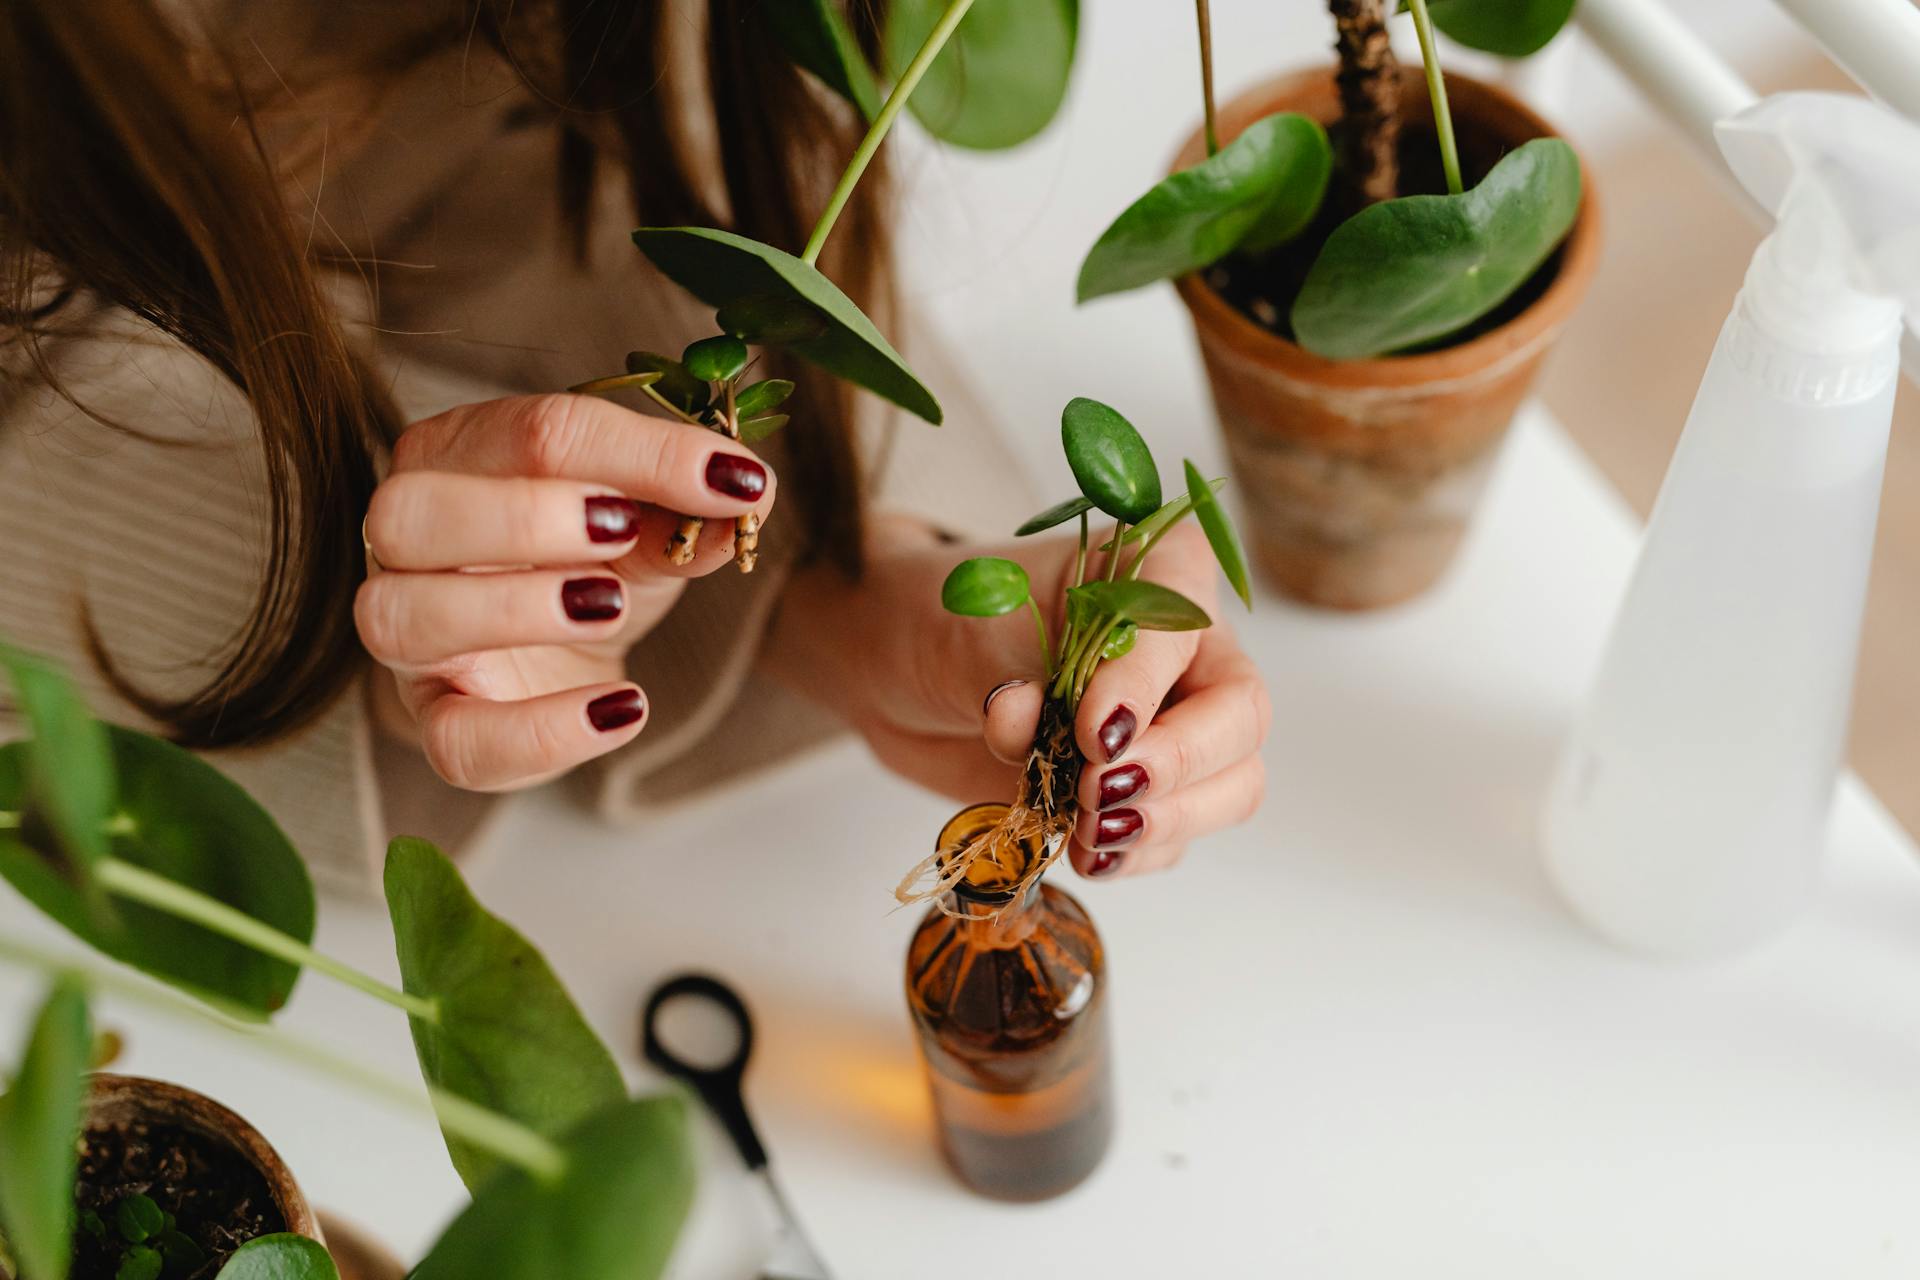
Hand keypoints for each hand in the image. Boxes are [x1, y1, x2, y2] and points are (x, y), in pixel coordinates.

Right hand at [356, 394, 774, 790]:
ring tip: (612, 607)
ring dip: (512, 609)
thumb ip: (686, 508)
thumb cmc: (592, 562)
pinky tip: (621, 710)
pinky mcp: (436, 716)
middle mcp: (407, 538)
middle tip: (623, 529)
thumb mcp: (648, 525)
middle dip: (523, 517)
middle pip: (412, 512)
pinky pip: (454, 739)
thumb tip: (747, 490)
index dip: (638, 453)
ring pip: (401, 617)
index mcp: (460, 455)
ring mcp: (405, 630)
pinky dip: (541, 732)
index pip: (529, 433)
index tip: (732, 479)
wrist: (563, 657)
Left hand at [770, 517, 1269, 878]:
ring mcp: (1173, 724)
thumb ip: (1004, 674)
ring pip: (1231, 786)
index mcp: (1157, 573)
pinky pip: (1176, 836)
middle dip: (1175, 765)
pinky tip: (1088, 852)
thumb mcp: (968, 628)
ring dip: (1166, 821)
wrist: (901, 667)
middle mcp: (1186, 649)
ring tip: (1089, 830)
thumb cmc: (946, 618)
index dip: (1147, 686)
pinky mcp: (1142, 789)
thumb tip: (1024, 722)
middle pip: (1239, 718)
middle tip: (1096, 789)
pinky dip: (1138, 854)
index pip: (1186, 629)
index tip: (1092, 732)